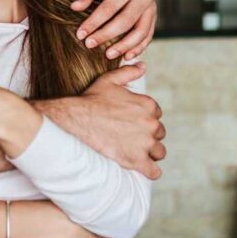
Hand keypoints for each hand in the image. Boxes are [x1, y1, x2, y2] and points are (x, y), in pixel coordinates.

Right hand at [39, 63, 165, 178]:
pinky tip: (141, 167)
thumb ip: (129, 72)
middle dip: (148, 135)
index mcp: (148, 105)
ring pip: (159, 152)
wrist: (77, 119)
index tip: (132, 121)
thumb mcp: (110, 80)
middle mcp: (151, 124)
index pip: (157, 114)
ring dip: (150, 152)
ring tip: (135, 151)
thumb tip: (143, 66)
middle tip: (131, 136)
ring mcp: (145, 144)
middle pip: (159, 133)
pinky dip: (149, 171)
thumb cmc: (92, 99)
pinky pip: (154, 171)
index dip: (145, 118)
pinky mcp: (137, 161)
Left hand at [71, 0, 156, 60]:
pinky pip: (148, 36)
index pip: (109, 8)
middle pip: (125, 21)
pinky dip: (138, 48)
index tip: (80, 34)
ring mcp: (151, 8)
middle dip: (106, 35)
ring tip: (108, 55)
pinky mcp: (153, 17)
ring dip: (124, 46)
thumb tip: (75, 7)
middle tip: (89, 45)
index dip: (94, 22)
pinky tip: (126, 56)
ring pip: (140, 32)